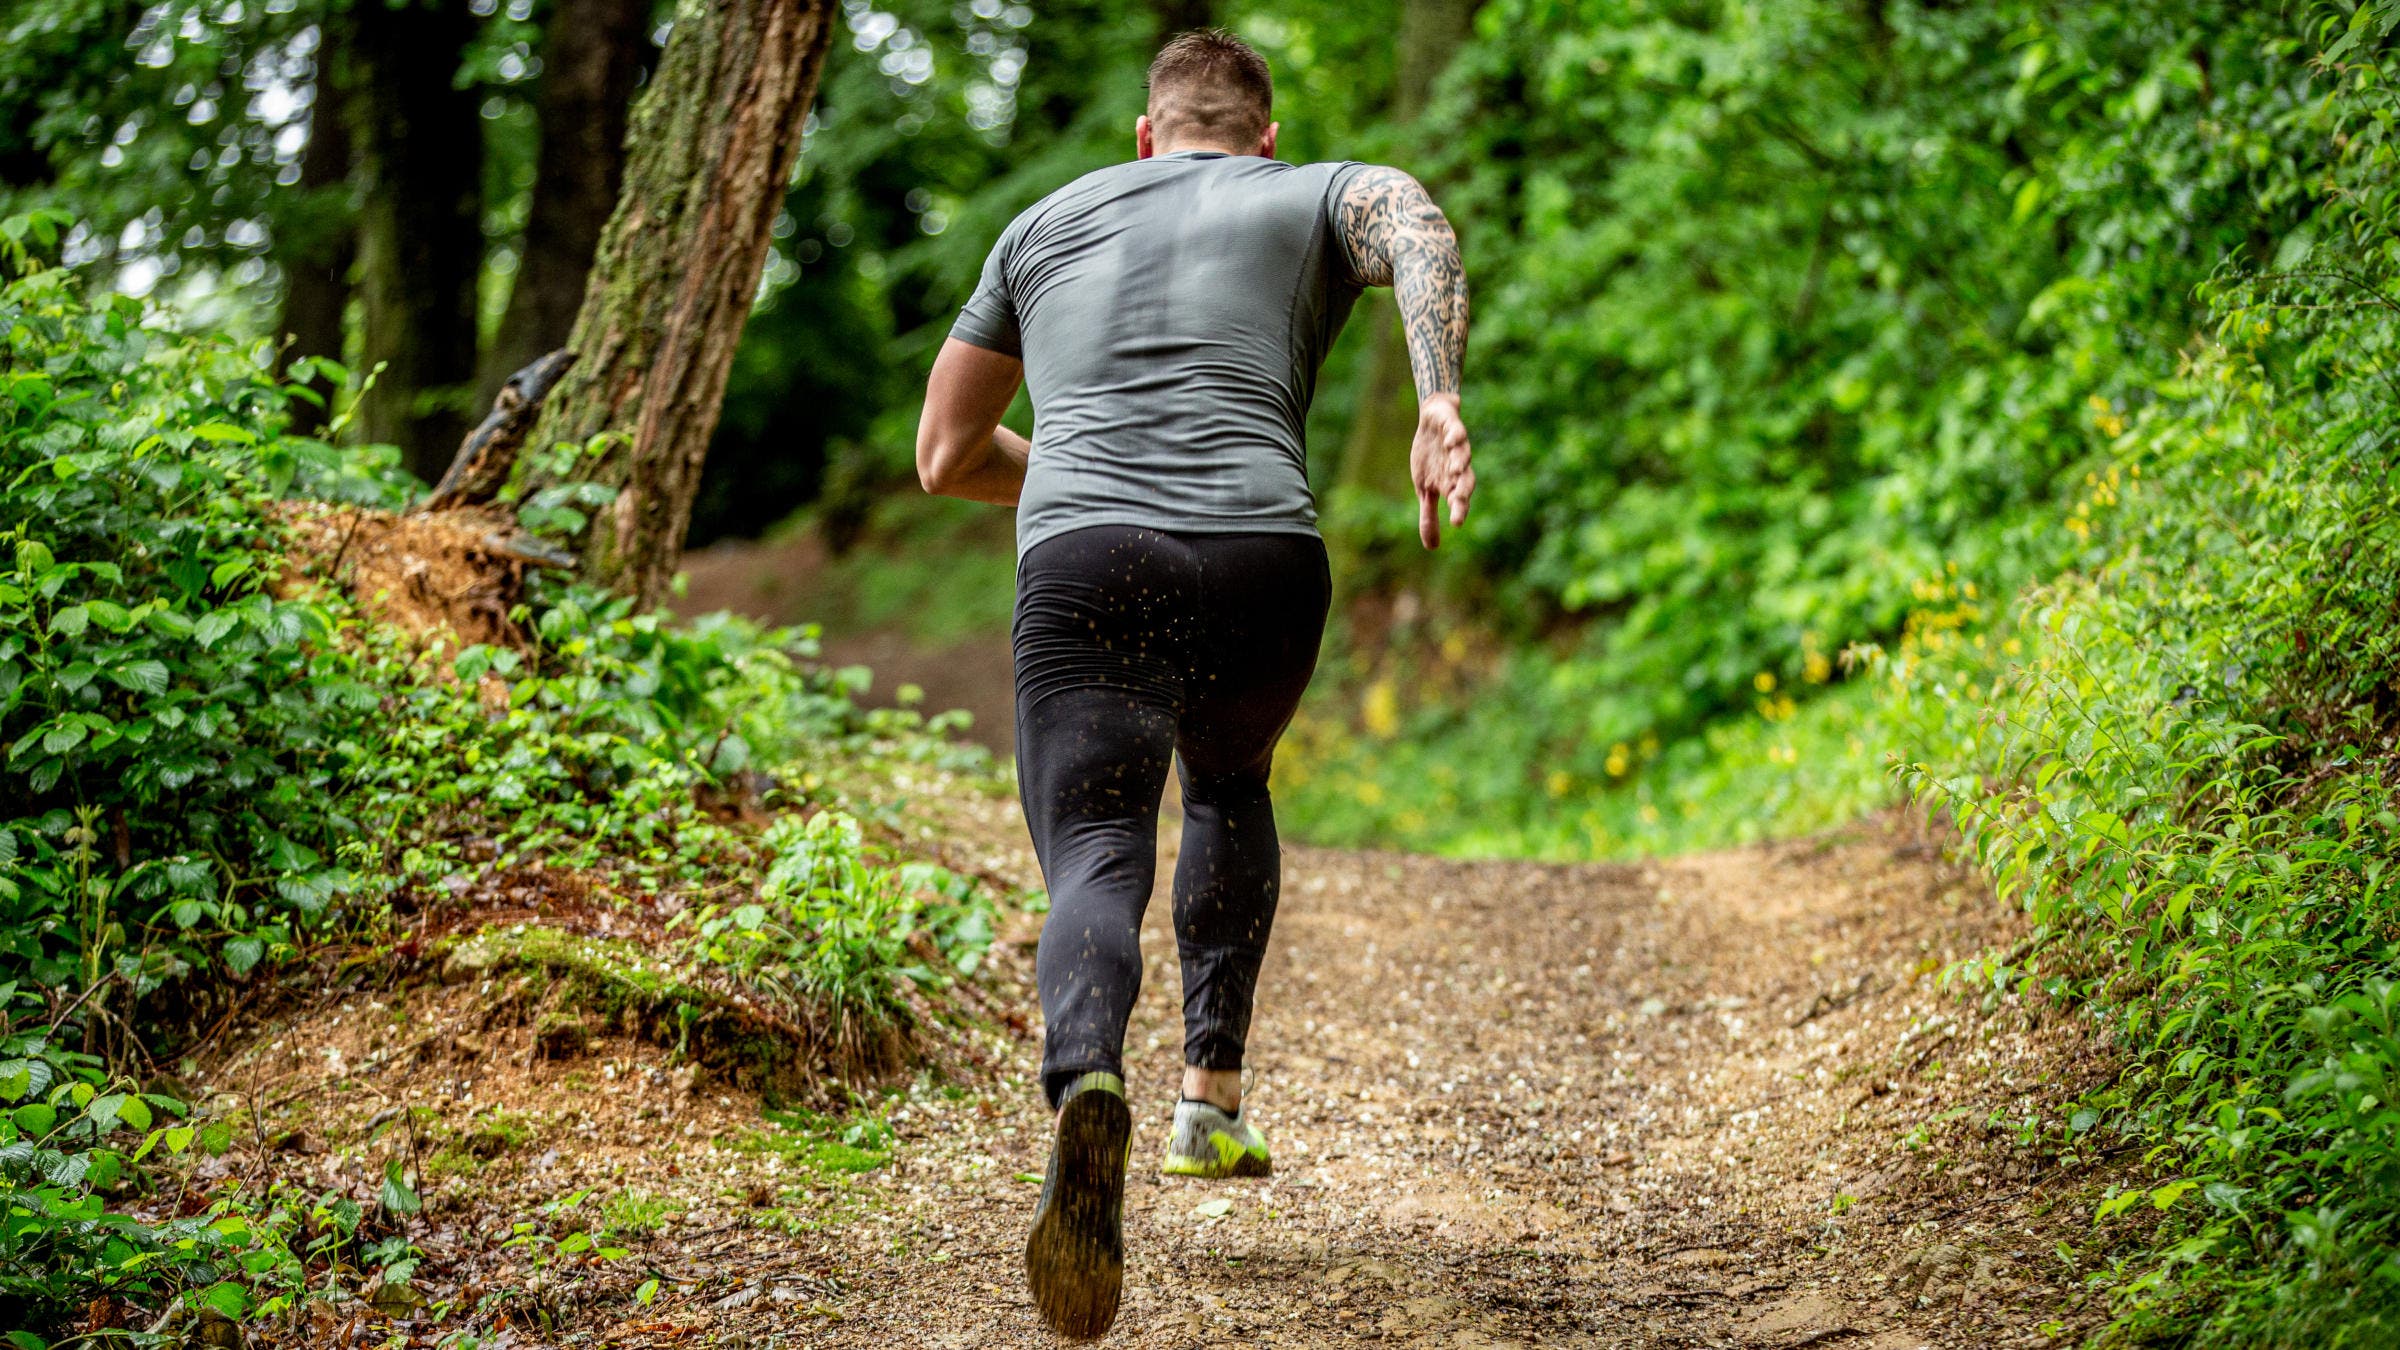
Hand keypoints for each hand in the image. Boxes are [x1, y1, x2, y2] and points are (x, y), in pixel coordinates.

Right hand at [1409, 393, 1473, 549]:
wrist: (1435, 420)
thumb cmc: (1431, 458)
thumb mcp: (1425, 489)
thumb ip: (1429, 516)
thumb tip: (1432, 548)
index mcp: (1451, 483)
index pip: (1458, 499)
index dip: (1459, 510)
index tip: (1456, 523)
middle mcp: (1457, 465)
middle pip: (1465, 480)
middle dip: (1462, 490)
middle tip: (1458, 500)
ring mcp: (1456, 446)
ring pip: (1462, 455)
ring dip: (1459, 462)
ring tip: (1455, 469)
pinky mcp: (1452, 425)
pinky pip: (1456, 431)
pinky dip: (1455, 437)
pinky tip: (1450, 442)